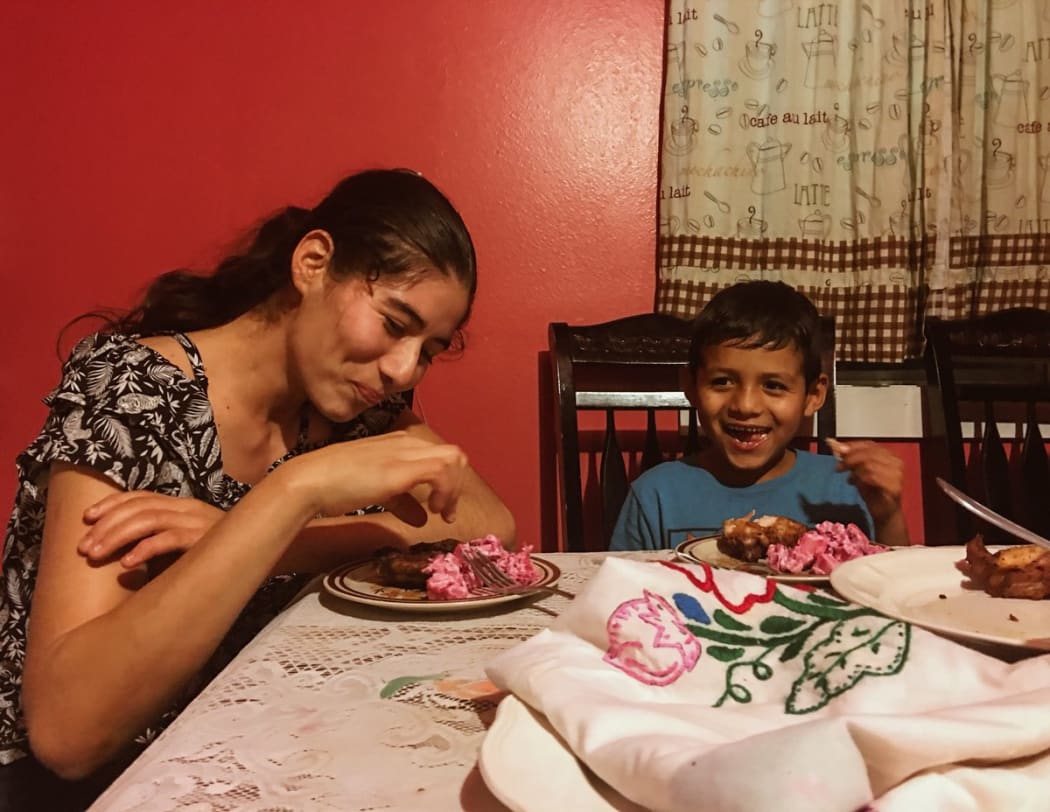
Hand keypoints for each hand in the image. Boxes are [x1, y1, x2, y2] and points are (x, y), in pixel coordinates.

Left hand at [77, 493, 224, 567]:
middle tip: (83, 548)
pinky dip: (145, 550)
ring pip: (148, 520)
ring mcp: (196, 521)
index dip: (111, 504)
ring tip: (96, 555)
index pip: (140, 496)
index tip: (86, 519)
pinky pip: (170, 540)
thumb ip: (161, 540)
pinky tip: (127, 564)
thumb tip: (124, 556)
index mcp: (180, 505)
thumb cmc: (219, 553)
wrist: (260, 551)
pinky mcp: (204, 539)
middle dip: (106, 526)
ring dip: (116, 537)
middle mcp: (186, 508)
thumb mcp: (187, 540)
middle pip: (138, 508)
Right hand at [283, 431, 467, 521]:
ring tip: (441, 512)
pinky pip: (441, 471)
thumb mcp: (377, 491)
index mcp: (399, 443)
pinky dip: (445, 492)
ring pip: (453, 458)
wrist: (310, 481)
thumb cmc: (335, 485)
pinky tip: (432, 510)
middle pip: (453, 455)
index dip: (448, 480)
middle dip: (457, 486)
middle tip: (446, 512)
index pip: (439, 453)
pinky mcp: (401, 467)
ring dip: (454, 489)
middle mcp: (406, 443)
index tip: (441, 506)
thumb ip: (402, 502)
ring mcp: (404, 453)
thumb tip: (421, 519)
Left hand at [828, 439, 903, 522]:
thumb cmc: (873, 492)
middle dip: (850, 458)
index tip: (838, 449)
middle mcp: (896, 462)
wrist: (884, 513)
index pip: (870, 445)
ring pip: (870, 464)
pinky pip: (873, 477)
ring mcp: (897, 474)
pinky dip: (861, 478)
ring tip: (849, 478)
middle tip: (839, 466)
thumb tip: (837, 447)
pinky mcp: (894, 486)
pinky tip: (855, 483)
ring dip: (855, 470)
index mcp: (889, 456)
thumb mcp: (859, 472)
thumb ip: (851, 460)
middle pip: (869, 453)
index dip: (853, 446)